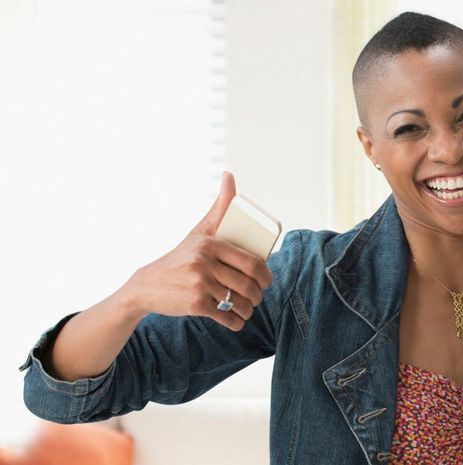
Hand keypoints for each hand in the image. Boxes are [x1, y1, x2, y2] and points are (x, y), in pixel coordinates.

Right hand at [122, 171, 272, 330]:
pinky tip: (237, 322)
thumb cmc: (181, 257)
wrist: (147, 285)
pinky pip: (225, 316)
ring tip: (247, 309)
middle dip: (258, 295)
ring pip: (238, 301)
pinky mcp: (195, 303)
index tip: (266, 281)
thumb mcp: (199, 231)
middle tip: (257, 297)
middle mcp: (205, 262)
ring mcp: (200, 283)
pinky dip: (235, 323)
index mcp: (210, 243)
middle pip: (247, 283)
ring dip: (248, 310)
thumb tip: (229, 175)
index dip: (265, 275)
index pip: (251, 262)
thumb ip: (219, 207)